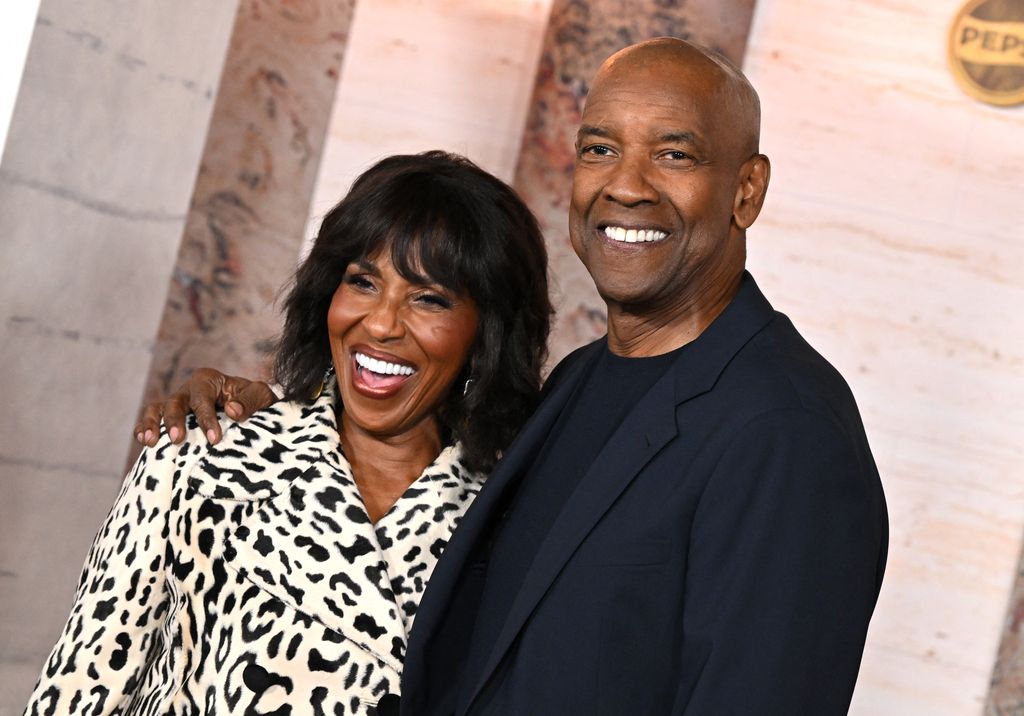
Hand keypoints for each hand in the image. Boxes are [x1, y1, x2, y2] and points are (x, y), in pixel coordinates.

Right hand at [133, 367, 276, 446]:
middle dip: (175, 420)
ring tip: (149, 441)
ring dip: (152, 424)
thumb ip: (249, 400)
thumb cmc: (254, 401)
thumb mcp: (261, 396)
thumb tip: (231, 410)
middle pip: (175, 401)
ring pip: (157, 408)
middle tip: (177, 439)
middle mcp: (189, 389)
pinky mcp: (171, 417)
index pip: (203, 398)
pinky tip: (143, 441)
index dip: (206, 419)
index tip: (214, 439)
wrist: (251, 409)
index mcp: (209, 380)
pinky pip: (152, 418)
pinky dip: (144, 427)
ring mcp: (178, 403)